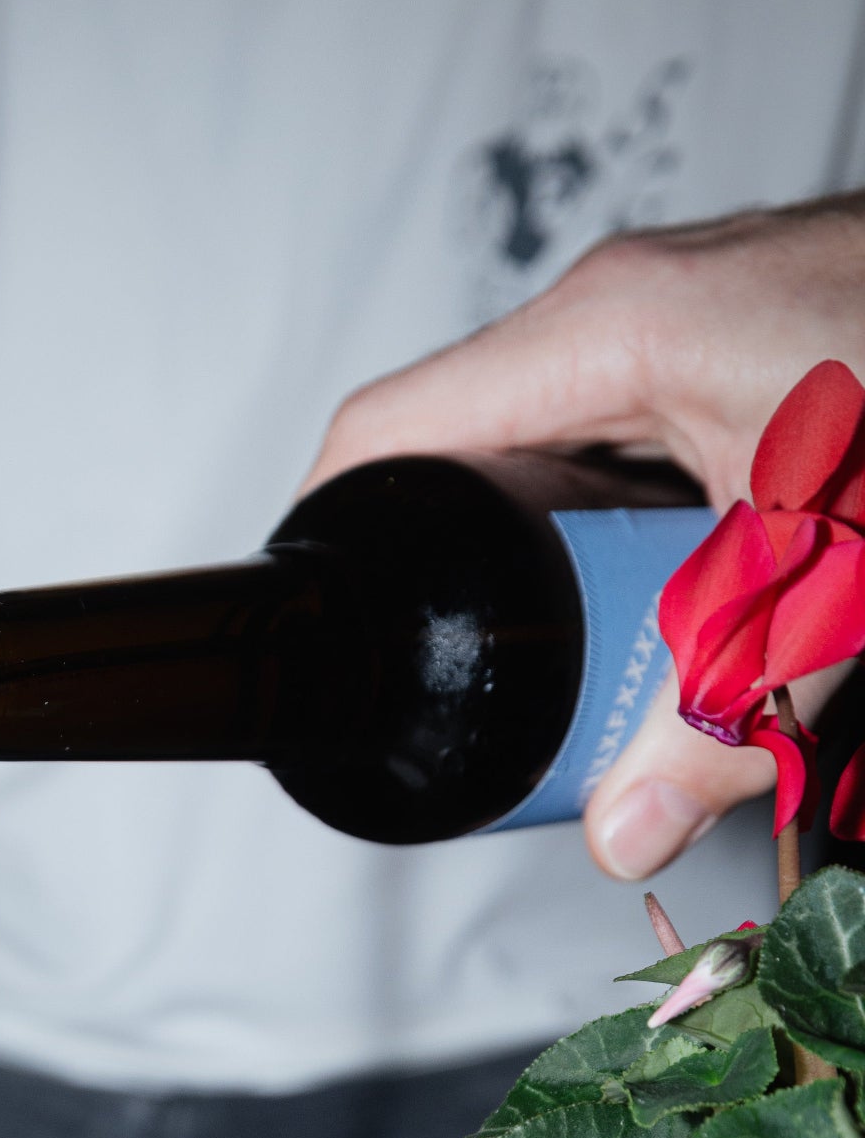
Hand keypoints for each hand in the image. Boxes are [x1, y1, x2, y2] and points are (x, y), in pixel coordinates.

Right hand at [303, 196, 864, 877]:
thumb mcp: (830, 575)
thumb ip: (718, 716)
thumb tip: (619, 830)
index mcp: (611, 332)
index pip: (390, 431)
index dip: (334, 533)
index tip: (322, 622)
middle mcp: (633, 307)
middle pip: (479, 462)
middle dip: (497, 588)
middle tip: (523, 685)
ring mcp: (691, 315)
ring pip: (571, 461)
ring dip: (588, 567)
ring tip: (644, 643)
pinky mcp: (744, 339)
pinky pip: (646, 445)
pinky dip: (660, 530)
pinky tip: (714, 583)